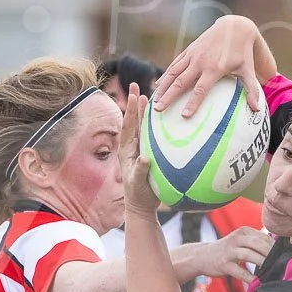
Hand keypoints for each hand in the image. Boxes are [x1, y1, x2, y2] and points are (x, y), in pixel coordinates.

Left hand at [120, 86, 159, 214]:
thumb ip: (140, 171)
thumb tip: (144, 158)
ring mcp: (141, 149)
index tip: (133, 95)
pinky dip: (156, 124)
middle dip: (134, 103)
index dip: (130, 111)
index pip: (128, 126)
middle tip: (135, 84)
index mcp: (126, 151)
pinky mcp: (149, 153)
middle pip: (133, 120)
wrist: (141, 206)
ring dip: (144, 110)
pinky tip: (164, 115)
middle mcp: (132, 146)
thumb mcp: (139, 184)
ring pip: (142, 126)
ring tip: (148, 93)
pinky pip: (152, 135)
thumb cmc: (139, 196)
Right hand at [153, 16, 265, 116]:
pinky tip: (158, 85)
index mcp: (214, 68)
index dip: (193, 102)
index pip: (201, 89)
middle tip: (158, 109)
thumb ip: (251, 89)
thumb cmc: (243, 52)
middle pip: (181, 82)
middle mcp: (200, 61)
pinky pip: (175, 64)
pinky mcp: (189, 50)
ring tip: (154, 101)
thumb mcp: (248, 69)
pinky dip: (166, 75)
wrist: (234, 27)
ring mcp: (193, 55)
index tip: (184, 116)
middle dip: (169, 96)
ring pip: (174, 72)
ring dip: (163, 87)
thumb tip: (257, 109)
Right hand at [190, 225, 273, 285]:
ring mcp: (229, 252)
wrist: (202, 256)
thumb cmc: (226, 250)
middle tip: (278, 264)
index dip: (274, 247)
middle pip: (258, 243)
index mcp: (243, 231)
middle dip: (270, 254)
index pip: (263, 236)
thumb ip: (255, 241)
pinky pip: (240, 272)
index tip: (281, 256)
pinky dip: (250, 277)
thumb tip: (276, 247)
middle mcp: (236, 239)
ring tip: (270, 271)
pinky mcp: (224, 265)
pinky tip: (257, 281)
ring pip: (249, 255)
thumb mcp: (239, 240)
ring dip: (262, 264)